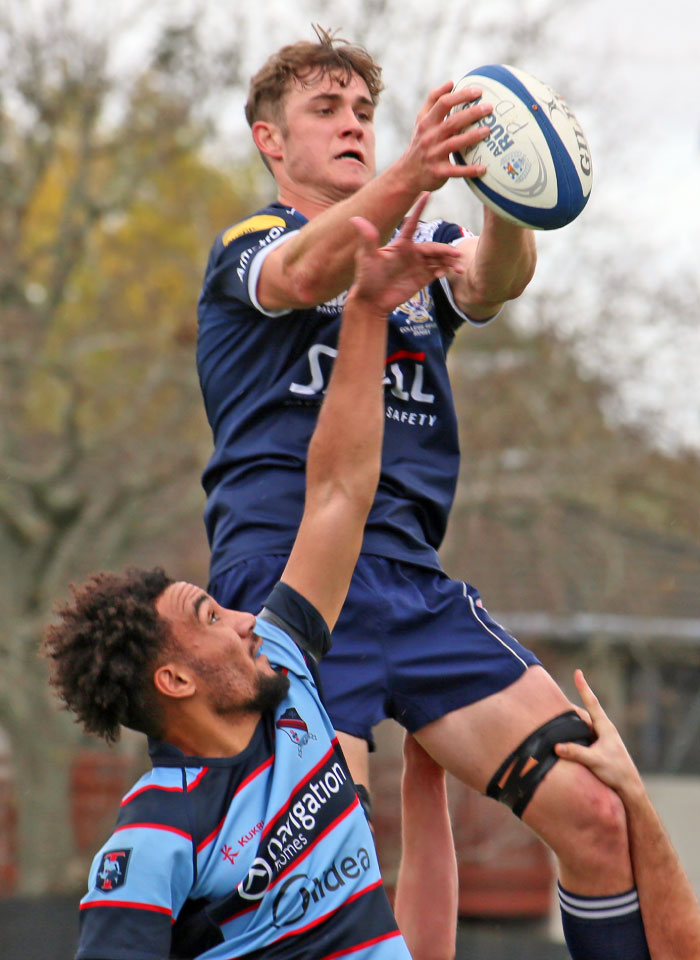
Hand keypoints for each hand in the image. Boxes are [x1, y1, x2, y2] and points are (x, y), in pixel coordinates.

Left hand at [348, 193, 462, 313]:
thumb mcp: (366, 257)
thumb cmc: (366, 278)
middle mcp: (411, 252)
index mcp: (401, 244)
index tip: (427, 193)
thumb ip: (367, 239)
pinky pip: (437, 271)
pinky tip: (444, 275)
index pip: (413, 223)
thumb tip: (355, 219)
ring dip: (450, 261)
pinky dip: (444, 271)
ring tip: (459, 267)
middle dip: (445, 249)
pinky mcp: (422, 278)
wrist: (372, 301)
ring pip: (439, 259)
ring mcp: (418, 265)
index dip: (419, 208)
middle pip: (433, 247)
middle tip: (456, 253)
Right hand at [397, 81, 493, 192]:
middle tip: (489, 108)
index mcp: (426, 123)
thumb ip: (433, 101)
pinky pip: (456, 171)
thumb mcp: (421, 121)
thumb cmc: (419, 143)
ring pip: (454, 144)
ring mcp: (433, 155)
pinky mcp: (438, 172)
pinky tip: (483, 168)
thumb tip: (451, 83)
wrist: (407, 174)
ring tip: (488, 131)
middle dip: (472, 113)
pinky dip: (470, 170)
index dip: (461, 95)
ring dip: (472, 137)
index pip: (443, 103)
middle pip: (452, 122)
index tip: (478, 91)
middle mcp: (429, 137)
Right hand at [555, 669, 643, 798]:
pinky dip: (573, 734)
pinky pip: (583, 735)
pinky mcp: (599, 747)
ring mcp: (601, 738)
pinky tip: (564, 740)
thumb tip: (556, 746)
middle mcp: (603, 729)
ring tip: (555, 722)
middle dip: (569, 708)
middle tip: (554, 703)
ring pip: (582, 725)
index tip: (578, 672)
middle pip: (583, 713)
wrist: (629, 788)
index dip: (583, 687)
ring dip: (570, 723)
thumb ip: (576, 752)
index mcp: (605, 727)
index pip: (592, 702)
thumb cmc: (616, 772)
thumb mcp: (595, 761)